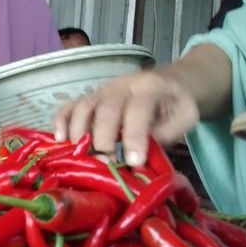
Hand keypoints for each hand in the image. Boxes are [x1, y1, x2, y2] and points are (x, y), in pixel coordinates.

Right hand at [53, 69, 199, 165]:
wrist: (170, 82)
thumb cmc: (177, 105)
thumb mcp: (185, 118)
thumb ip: (166, 134)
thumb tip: (138, 156)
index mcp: (149, 88)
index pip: (138, 110)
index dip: (134, 137)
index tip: (134, 162)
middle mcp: (121, 86)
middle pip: (106, 109)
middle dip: (103, 139)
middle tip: (106, 164)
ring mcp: (102, 91)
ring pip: (84, 107)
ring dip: (80, 134)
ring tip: (83, 157)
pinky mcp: (90, 98)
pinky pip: (70, 106)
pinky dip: (61, 122)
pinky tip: (60, 140)